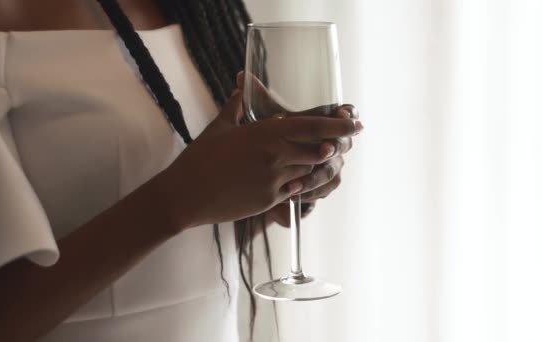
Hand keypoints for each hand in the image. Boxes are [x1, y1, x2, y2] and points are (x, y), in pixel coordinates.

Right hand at [156, 89, 362, 231]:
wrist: (185, 195)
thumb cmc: (199, 159)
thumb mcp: (219, 127)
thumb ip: (235, 106)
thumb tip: (240, 87)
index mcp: (265, 132)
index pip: (311, 126)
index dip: (338, 125)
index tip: (356, 123)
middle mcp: (275, 155)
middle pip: (318, 150)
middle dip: (337, 146)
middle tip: (348, 142)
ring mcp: (274, 180)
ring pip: (310, 172)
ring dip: (318, 166)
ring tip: (326, 160)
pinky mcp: (269, 200)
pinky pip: (295, 192)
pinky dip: (301, 185)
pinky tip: (299, 181)